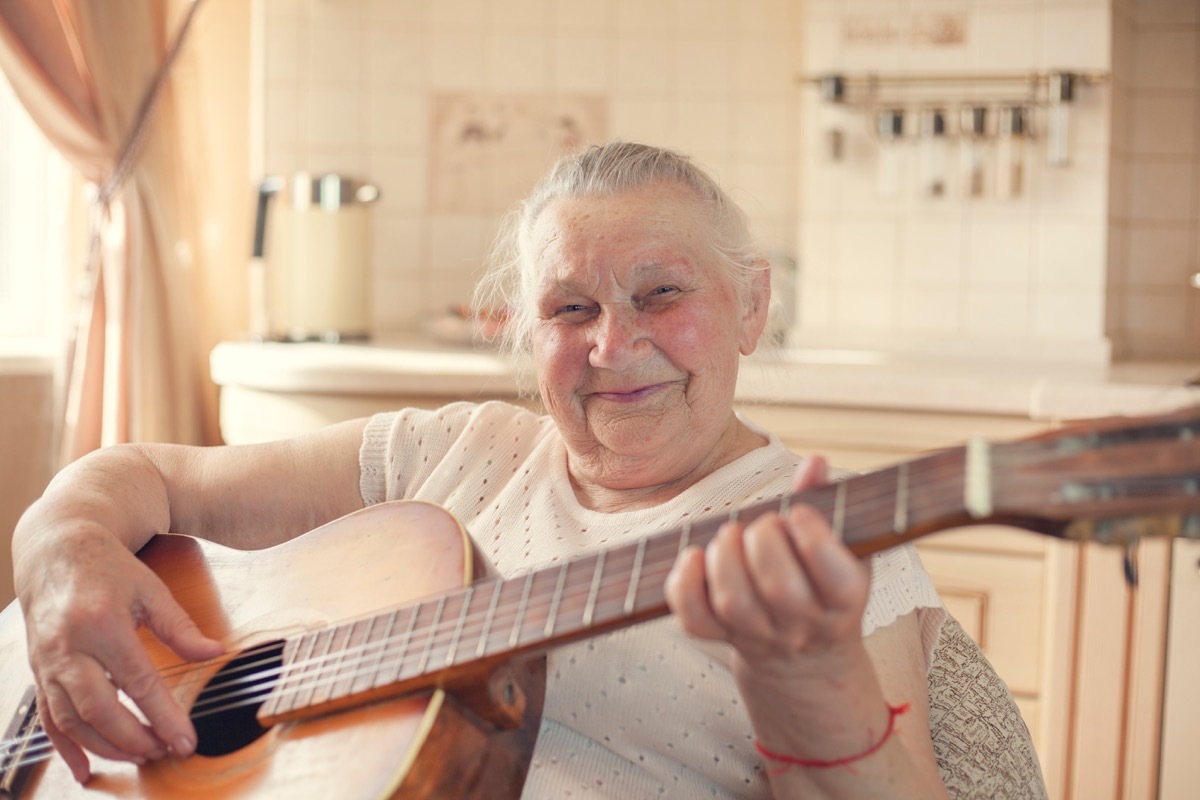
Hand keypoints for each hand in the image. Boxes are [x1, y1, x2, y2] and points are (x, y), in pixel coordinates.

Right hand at [19, 526, 223, 782]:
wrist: (58, 551)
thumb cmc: (109, 569)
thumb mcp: (151, 590)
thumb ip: (180, 627)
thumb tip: (214, 653)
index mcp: (103, 623)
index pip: (138, 682)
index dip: (163, 716)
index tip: (186, 740)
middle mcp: (69, 647)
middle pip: (99, 709)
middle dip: (133, 738)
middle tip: (164, 752)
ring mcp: (48, 663)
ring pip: (71, 720)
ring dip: (105, 746)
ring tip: (140, 755)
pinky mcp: (38, 672)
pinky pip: (47, 720)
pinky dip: (65, 748)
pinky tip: (85, 769)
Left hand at [664, 456, 869, 678]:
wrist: (806, 654)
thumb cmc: (823, 582)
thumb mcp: (840, 548)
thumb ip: (825, 503)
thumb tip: (815, 462)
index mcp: (844, 601)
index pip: (838, 582)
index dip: (814, 541)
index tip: (799, 513)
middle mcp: (803, 625)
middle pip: (779, 589)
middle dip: (763, 542)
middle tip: (762, 524)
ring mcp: (760, 636)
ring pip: (734, 603)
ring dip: (724, 557)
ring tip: (729, 534)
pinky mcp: (722, 637)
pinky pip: (695, 620)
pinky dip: (685, 586)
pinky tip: (692, 556)